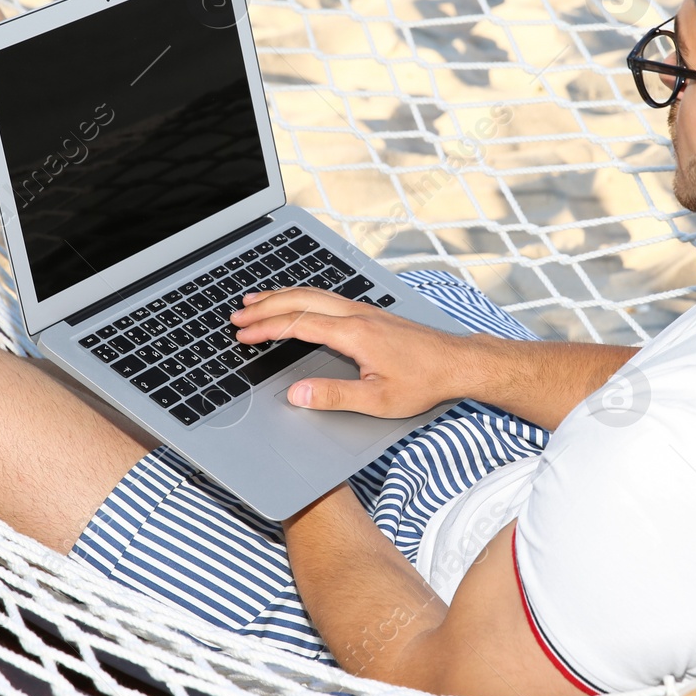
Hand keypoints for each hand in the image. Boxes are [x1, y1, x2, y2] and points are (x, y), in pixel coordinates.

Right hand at [230, 288, 488, 416]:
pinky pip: (327, 297)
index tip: (243, 335)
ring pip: (314, 294)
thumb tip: (296, 394)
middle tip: (237, 315)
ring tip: (255, 300)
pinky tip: (297, 302)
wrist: (458, 363)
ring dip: (282, 296)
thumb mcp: (378, 400)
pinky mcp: (371, 314)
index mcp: (353, 333)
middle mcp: (356, 315)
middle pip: (301, 301)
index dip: (267, 328)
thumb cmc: (424, 382)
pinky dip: (302, 297)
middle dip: (265, 306)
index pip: (298, 325)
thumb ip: (334, 397)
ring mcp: (364, 311)